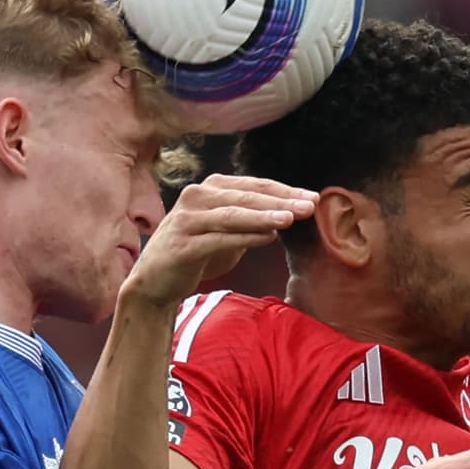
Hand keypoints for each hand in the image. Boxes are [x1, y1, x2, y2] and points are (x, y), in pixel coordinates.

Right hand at [125, 174, 316, 305]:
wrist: (155, 282)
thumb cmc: (196, 254)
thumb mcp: (229, 234)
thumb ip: (253, 222)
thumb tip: (288, 214)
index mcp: (210, 188)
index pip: (254, 186)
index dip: (285, 191)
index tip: (314, 199)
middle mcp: (197, 197)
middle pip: (246, 196)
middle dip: (281, 200)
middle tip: (310, 207)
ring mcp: (187, 219)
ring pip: (232, 214)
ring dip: (264, 215)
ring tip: (290, 218)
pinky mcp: (182, 244)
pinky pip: (219, 239)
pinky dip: (245, 237)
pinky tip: (269, 237)